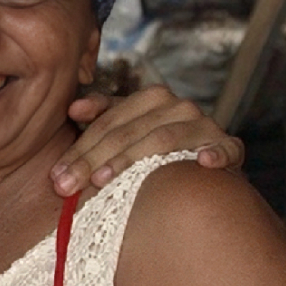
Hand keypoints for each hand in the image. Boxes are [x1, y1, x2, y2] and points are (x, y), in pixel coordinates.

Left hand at [52, 86, 243, 196]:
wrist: (205, 173)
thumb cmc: (155, 151)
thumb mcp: (127, 131)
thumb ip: (101, 117)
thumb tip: (73, 109)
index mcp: (151, 98)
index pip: (108, 123)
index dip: (80, 149)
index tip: (56, 176)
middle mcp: (178, 106)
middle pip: (128, 133)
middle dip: (93, 160)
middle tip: (67, 186)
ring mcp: (204, 126)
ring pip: (162, 140)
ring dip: (131, 160)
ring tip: (102, 181)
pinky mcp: (229, 147)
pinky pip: (227, 148)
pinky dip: (217, 153)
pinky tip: (203, 163)